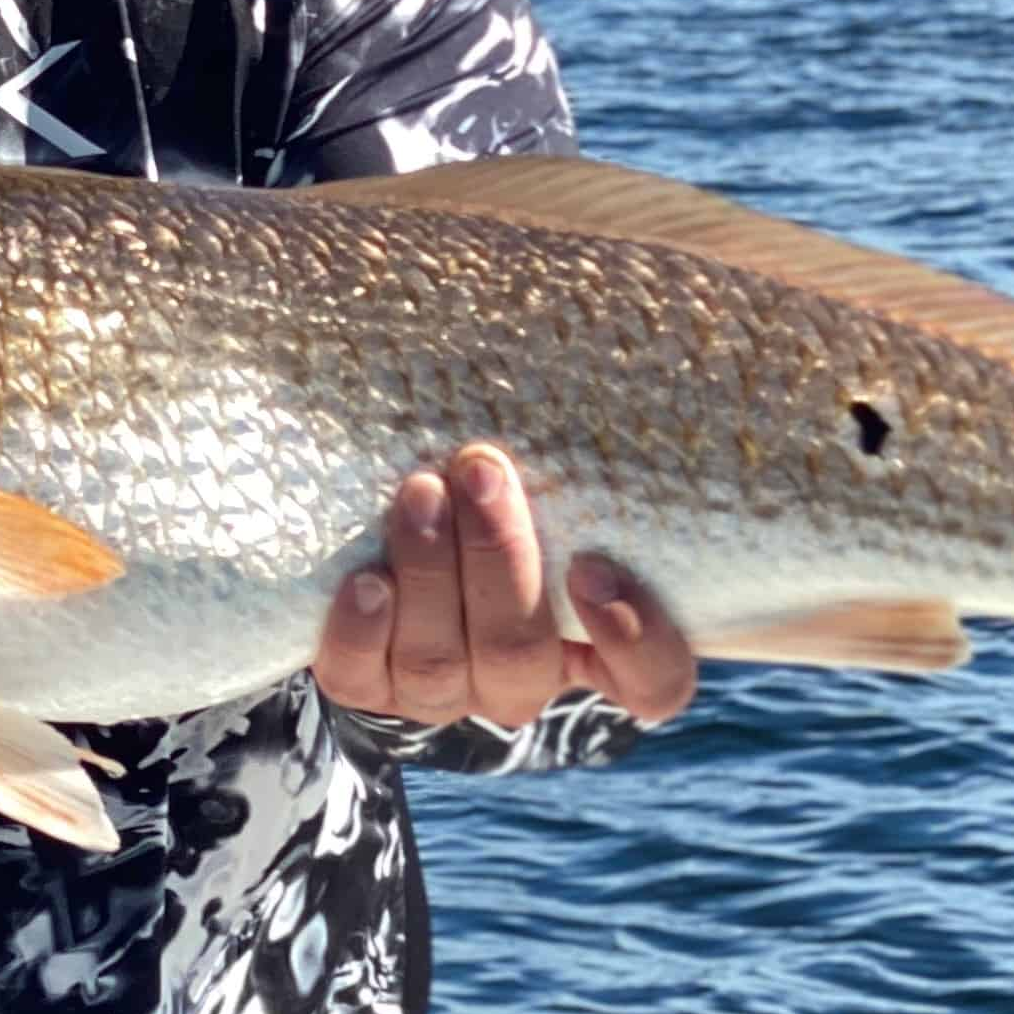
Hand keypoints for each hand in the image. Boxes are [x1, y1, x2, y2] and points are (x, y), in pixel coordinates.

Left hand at [311, 443, 697, 733]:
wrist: (398, 514)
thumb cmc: (500, 480)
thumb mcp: (557, 470)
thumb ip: (586, 448)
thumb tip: (641, 324)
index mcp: (592, 642)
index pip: (653, 681)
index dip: (635, 641)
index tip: (593, 566)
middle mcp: (519, 678)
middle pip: (521, 657)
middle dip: (498, 560)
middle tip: (483, 470)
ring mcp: (442, 689)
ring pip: (441, 663)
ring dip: (430, 573)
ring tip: (420, 494)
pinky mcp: (366, 682)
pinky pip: (360, 679)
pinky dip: (361, 632)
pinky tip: (365, 581)